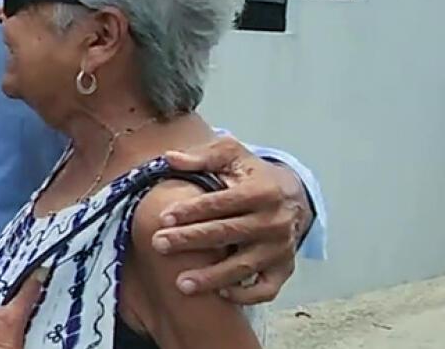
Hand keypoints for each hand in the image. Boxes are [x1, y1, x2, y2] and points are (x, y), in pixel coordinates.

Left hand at [157, 135, 311, 303]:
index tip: (163, 218)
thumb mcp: (231, 155)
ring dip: (212, 277)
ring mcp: (281, 248)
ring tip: (181, 283)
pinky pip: (267, 288)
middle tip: (159, 245)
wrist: (292, 195)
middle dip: (190, 240)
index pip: (221, 203)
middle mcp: (274, 221)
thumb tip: (170, 158)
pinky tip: (219, 294)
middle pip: (227, 233)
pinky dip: (246, 295)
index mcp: (262, 191)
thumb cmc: (251, 174)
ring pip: (244, 266)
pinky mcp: (285, 268)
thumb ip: (202, 156)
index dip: (191, 210)